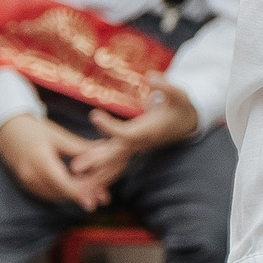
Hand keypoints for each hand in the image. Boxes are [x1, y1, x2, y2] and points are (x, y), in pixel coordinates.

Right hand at [0, 114, 109, 210]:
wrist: (8, 130)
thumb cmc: (35, 130)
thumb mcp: (59, 136)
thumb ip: (81, 147)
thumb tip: (106, 151)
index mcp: (40, 161)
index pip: (63, 183)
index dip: (81, 193)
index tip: (96, 199)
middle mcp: (31, 175)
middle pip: (60, 193)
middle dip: (81, 195)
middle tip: (101, 196)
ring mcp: (26, 182)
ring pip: (54, 196)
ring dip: (72, 195)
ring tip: (93, 192)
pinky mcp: (25, 184)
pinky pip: (46, 193)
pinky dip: (62, 193)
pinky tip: (76, 187)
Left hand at [68, 83, 201, 184]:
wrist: (187, 123)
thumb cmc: (181, 107)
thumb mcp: (179, 94)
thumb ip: (165, 87)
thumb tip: (151, 77)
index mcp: (149, 130)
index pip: (127, 132)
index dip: (110, 126)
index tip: (94, 114)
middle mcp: (140, 142)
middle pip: (116, 154)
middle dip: (96, 161)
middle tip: (75, 167)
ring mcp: (135, 147)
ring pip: (114, 164)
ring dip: (96, 175)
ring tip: (77, 185)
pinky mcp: (131, 148)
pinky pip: (115, 164)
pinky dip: (102, 174)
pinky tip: (87, 183)